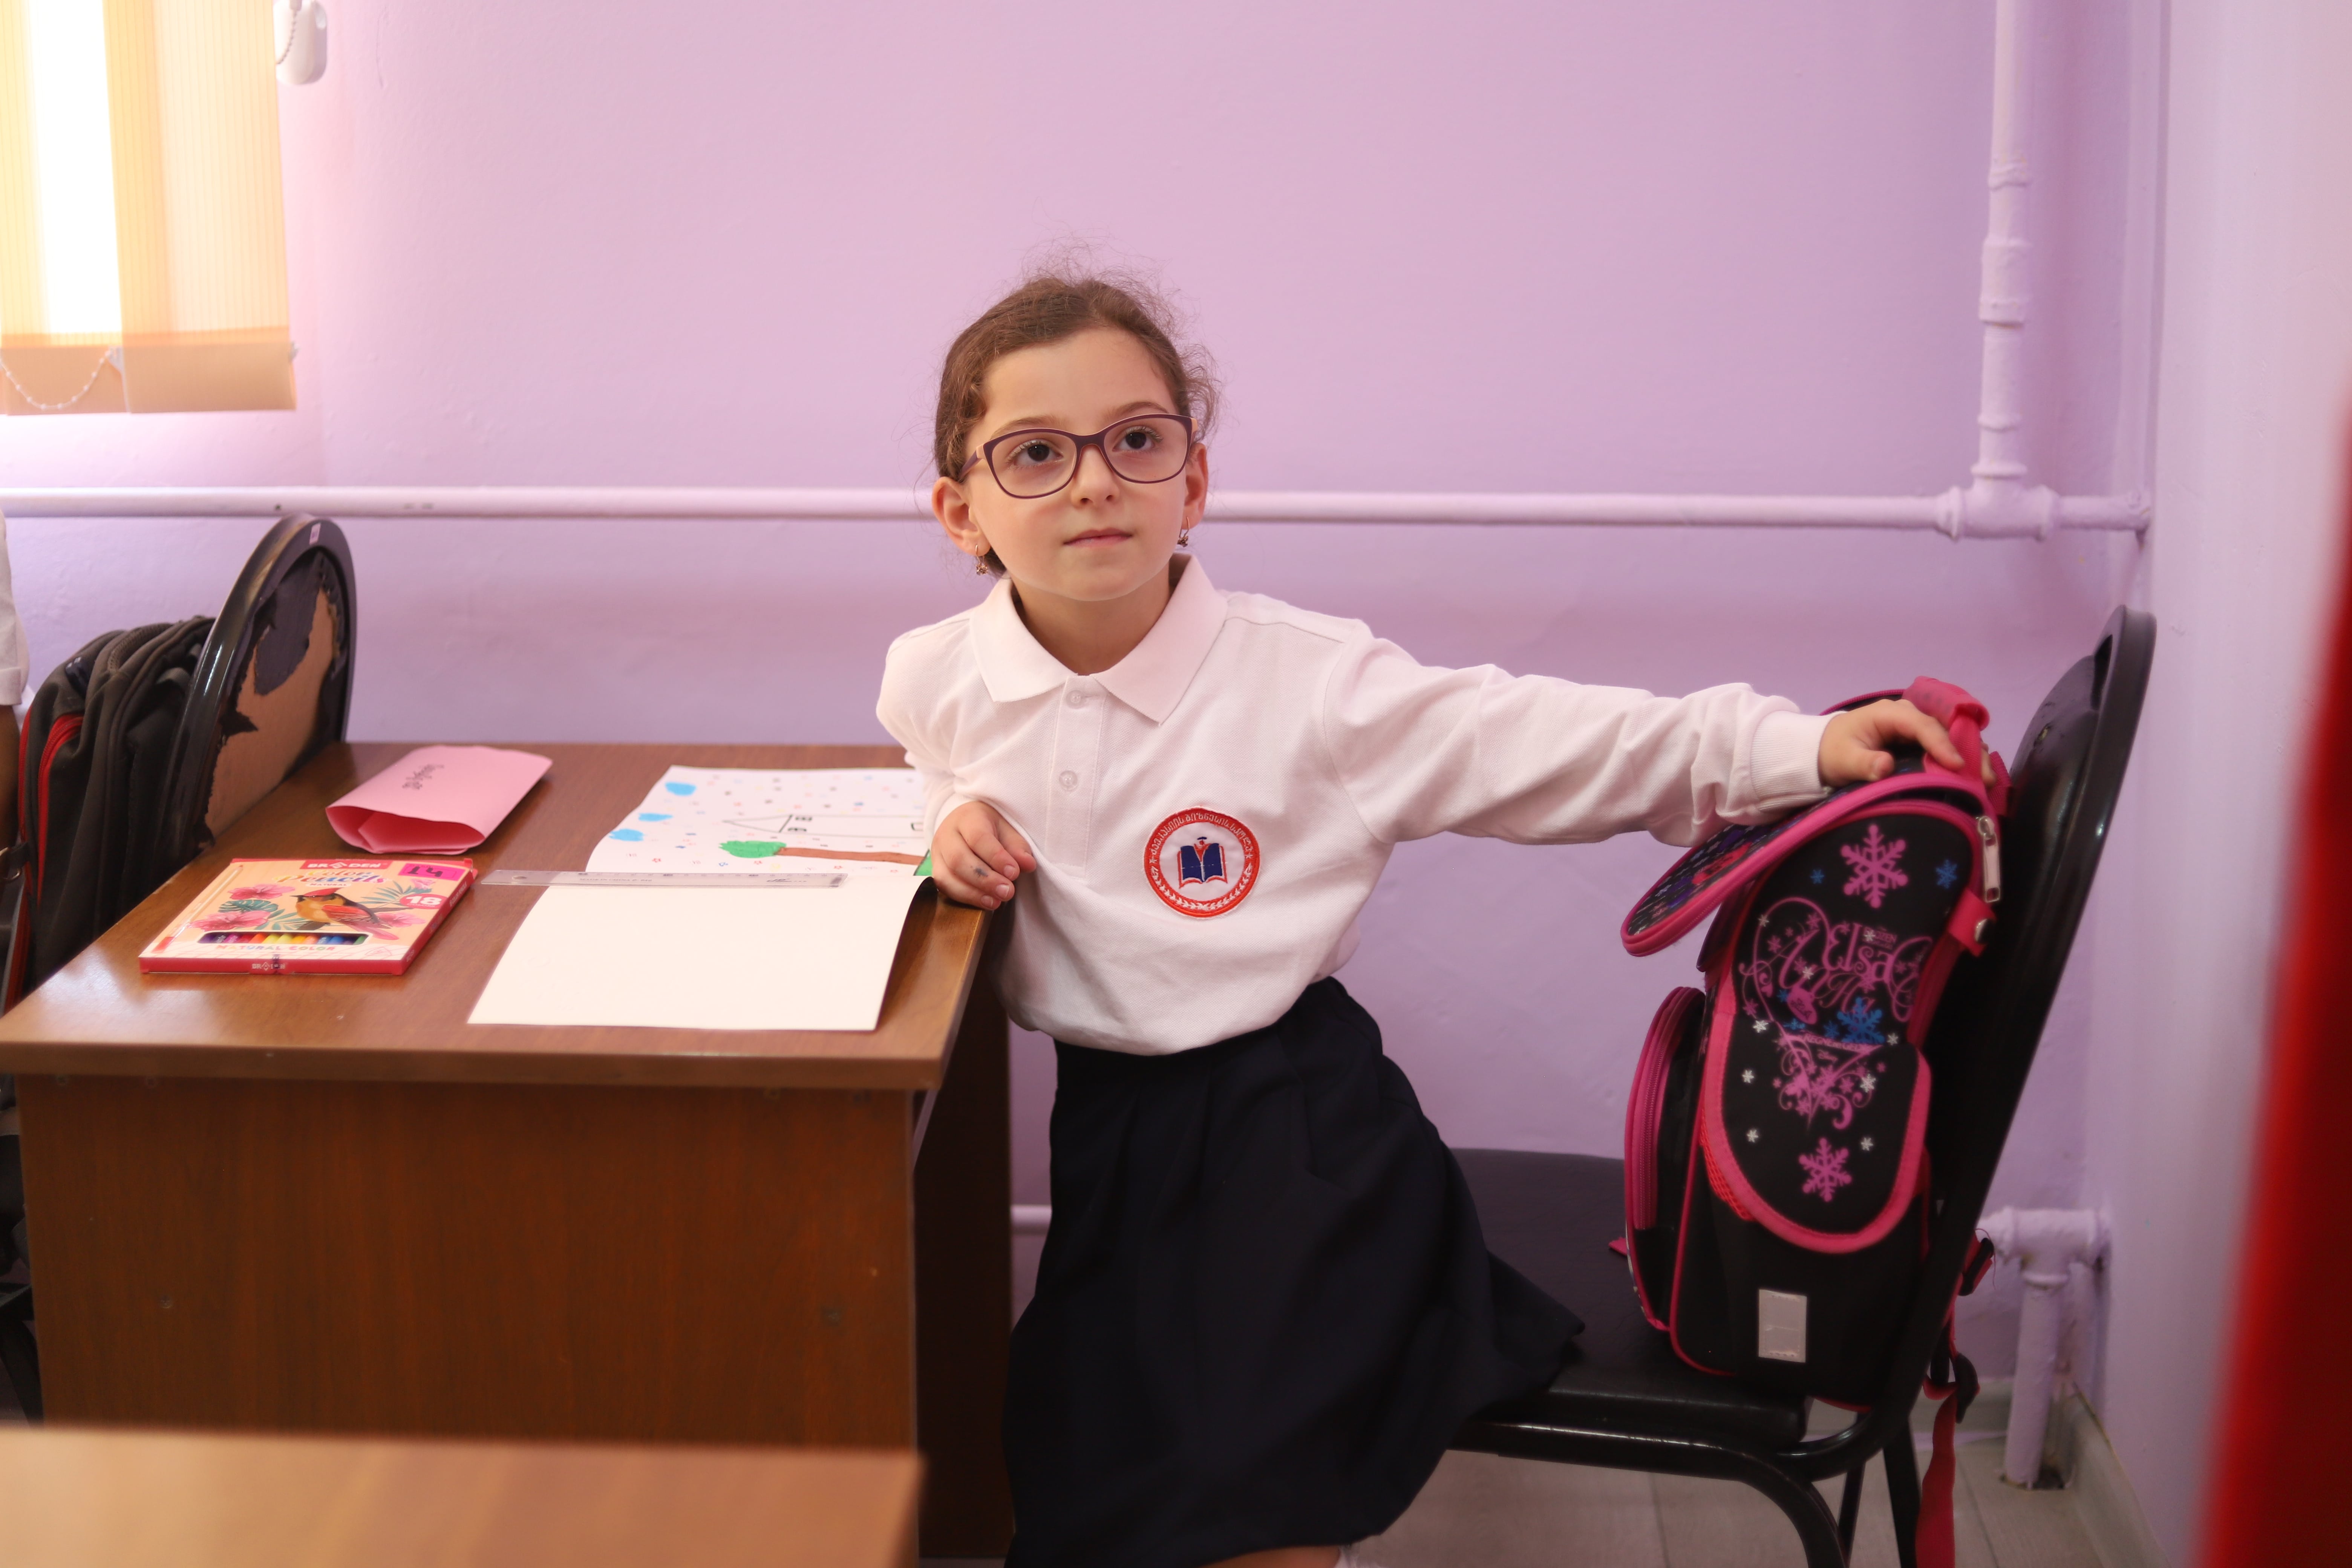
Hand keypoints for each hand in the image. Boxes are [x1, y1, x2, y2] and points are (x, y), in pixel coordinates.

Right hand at [932, 801, 1035, 910]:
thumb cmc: (990, 827)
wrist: (967, 824)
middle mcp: (947, 834)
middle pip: (959, 859)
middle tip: (1007, 892)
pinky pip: (945, 888)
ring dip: (974, 893)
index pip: (978, 837)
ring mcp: (937, 854)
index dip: (996, 857)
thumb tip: (1027, 864)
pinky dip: (965, 898)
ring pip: (947, 876)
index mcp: (967, 818)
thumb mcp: (1007, 829)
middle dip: (985, 879)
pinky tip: (985, 902)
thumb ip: (1017, 846)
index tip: (1014, 873)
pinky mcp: (936, 871)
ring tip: (996, 901)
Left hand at [1818, 698, 1978, 786]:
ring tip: (1986, 781)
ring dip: (1971, 756)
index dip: (1941, 744)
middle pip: (1945, 728)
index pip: (1922, 725)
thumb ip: (1863, 764)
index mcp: (1890, 713)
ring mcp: (1917, 727)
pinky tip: (1975, 779)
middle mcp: (1909, 715)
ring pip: (1951, 736)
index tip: (1956, 765)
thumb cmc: (1834, 752)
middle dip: (1968, 750)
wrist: (1826, 749)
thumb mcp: (1842, 760)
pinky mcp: (1920, 740)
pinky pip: (1946, 746)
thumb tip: (1884, 767)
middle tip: (1984, 778)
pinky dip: (1961, 760)